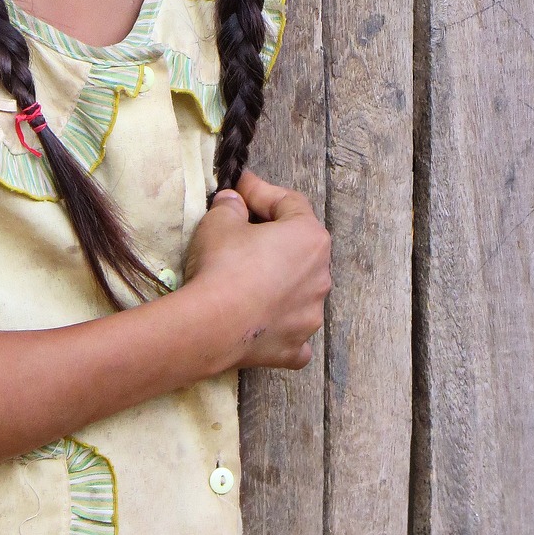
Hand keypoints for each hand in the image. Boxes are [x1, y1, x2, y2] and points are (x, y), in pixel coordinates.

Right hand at [182, 169, 330, 372]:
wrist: (212, 326)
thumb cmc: (223, 264)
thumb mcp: (219, 220)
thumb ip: (230, 205)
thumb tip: (233, 202)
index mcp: (310, 237)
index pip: (288, 202)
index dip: (260, 191)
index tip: (238, 188)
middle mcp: (321, 275)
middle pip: (297, 245)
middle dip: (272, 235)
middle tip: (241, 228)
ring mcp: (311, 314)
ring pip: (297, 287)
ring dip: (277, 277)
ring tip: (245, 274)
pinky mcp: (296, 347)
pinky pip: (291, 326)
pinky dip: (278, 320)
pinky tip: (260, 317)